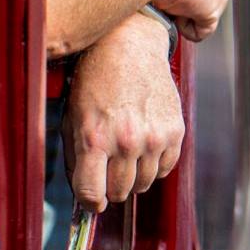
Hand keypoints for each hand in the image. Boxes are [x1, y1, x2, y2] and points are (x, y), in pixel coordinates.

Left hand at [64, 13, 183, 210]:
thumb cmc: (96, 80)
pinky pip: (166, 168)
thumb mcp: (73, 117)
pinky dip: (155, 165)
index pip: (92, 195)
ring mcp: (154, 137)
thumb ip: (76, 156)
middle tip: (106, 171)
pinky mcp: (175, 131)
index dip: (90, 203)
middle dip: (110, 188)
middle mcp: (127, 141)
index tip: (92, 200)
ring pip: (144, 184)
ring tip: (125, 155)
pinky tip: (144, 147)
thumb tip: (84, 192)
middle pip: (119, 192)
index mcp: (95, 138)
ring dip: (133, 176)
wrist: (129, 47)